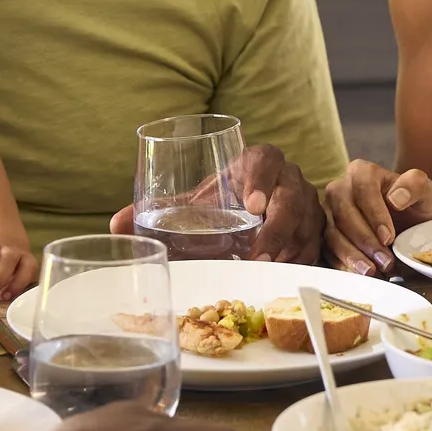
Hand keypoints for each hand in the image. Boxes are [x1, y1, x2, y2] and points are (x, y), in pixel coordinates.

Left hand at [108, 144, 321, 265]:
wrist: (259, 203)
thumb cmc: (225, 198)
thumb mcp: (197, 201)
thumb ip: (160, 209)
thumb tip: (115, 224)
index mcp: (259, 161)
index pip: (266, 158)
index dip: (262, 178)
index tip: (251, 205)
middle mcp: (289, 178)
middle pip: (292, 197)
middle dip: (277, 227)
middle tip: (256, 253)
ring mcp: (307, 203)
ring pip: (306, 224)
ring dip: (287, 248)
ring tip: (264, 268)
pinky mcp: (316, 228)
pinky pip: (314, 245)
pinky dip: (297, 260)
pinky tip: (279, 272)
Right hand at [321, 162, 431, 275]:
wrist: (404, 220)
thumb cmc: (411, 203)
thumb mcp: (423, 191)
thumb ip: (415, 185)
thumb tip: (396, 199)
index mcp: (362, 172)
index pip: (363, 189)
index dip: (375, 214)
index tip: (389, 237)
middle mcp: (339, 189)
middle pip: (344, 213)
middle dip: (365, 240)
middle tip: (384, 261)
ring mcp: (328, 212)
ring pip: (332, 233)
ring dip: (352, 255)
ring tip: (372, 271)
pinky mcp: (324, 233)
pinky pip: (326, 249)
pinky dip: (342, 263)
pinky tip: (358, 274)